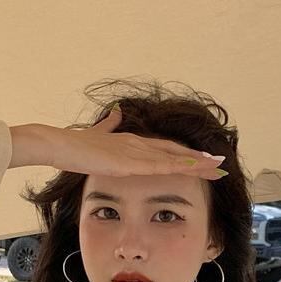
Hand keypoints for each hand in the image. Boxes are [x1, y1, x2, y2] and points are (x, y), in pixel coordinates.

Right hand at [10, 108, 226, 180]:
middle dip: (199, 160)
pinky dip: (181, 166)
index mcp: (132, 141)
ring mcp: (136, 151)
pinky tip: (196, 169)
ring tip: (218, 169)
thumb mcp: (97, 135)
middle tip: (220, 165)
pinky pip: (162, 165)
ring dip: (197, 164)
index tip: (202, 160)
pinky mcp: (130, 161)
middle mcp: (138, 143)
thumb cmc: (75, 145)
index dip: (185, 154)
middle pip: (176, 152)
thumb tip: (116, 112)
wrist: (60, 144)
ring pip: (175, 158)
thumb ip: (109, 125)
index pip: (165, 148)